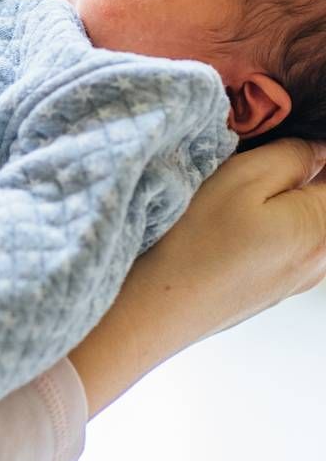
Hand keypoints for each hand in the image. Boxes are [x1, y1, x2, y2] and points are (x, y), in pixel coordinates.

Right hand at [70, 137, 325, 415]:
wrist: (151, 311)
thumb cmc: (189, 245)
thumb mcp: (239, 179)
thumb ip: (292, 156)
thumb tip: (316, 151)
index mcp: (322, 227)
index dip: (310, 152)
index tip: (276, 149)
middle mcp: (320, 260)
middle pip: (322, 200)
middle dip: (298, 177)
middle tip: (254, 163)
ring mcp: (295, 281)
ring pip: (304, 223)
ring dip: (279, 203)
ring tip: (235, 196)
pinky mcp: (268, 292)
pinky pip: (283, 246)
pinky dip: (266, 229)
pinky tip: (227, 228)